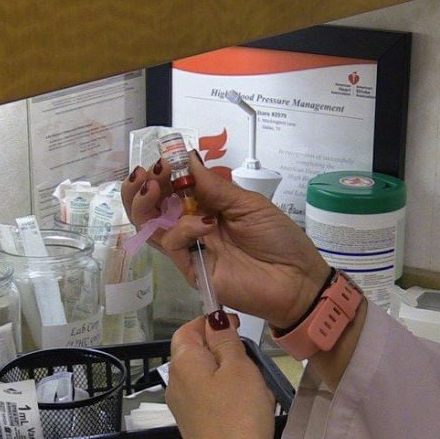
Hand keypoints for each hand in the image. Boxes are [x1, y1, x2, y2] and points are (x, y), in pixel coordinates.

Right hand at [121, 152, 330, 328]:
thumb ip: (215, 186)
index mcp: (207, 207)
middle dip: (143, 187)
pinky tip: (203, 223)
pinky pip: (173, 245)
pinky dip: (183, 229)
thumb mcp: (248, 204)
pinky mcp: (192, 271)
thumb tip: (186, 158)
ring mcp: (191, 249)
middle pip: (152, 209)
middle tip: (151, 172)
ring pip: (151, 228)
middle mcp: (192, 227)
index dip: (162, 173)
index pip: (172, 189)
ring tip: (153, 185)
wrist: (296, 280)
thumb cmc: (279, 239)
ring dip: (145, 203)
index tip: (162, 158)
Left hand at [167, 314, 275, 438]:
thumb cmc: (239, 412)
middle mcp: (175, 383)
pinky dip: (228, 397)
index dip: (210, 322)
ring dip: (231, 376)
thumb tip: (214, 319)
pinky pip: (210, 400)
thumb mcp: (239, 367)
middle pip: (197, 354)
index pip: (187, 330)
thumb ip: (225, 340)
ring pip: (207, 378)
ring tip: (256, 389)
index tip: (237, 325)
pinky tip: (249, 410)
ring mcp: (182, 408)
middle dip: (224, 352)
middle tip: (251, 361)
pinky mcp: (194, 426)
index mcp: (182, 363)